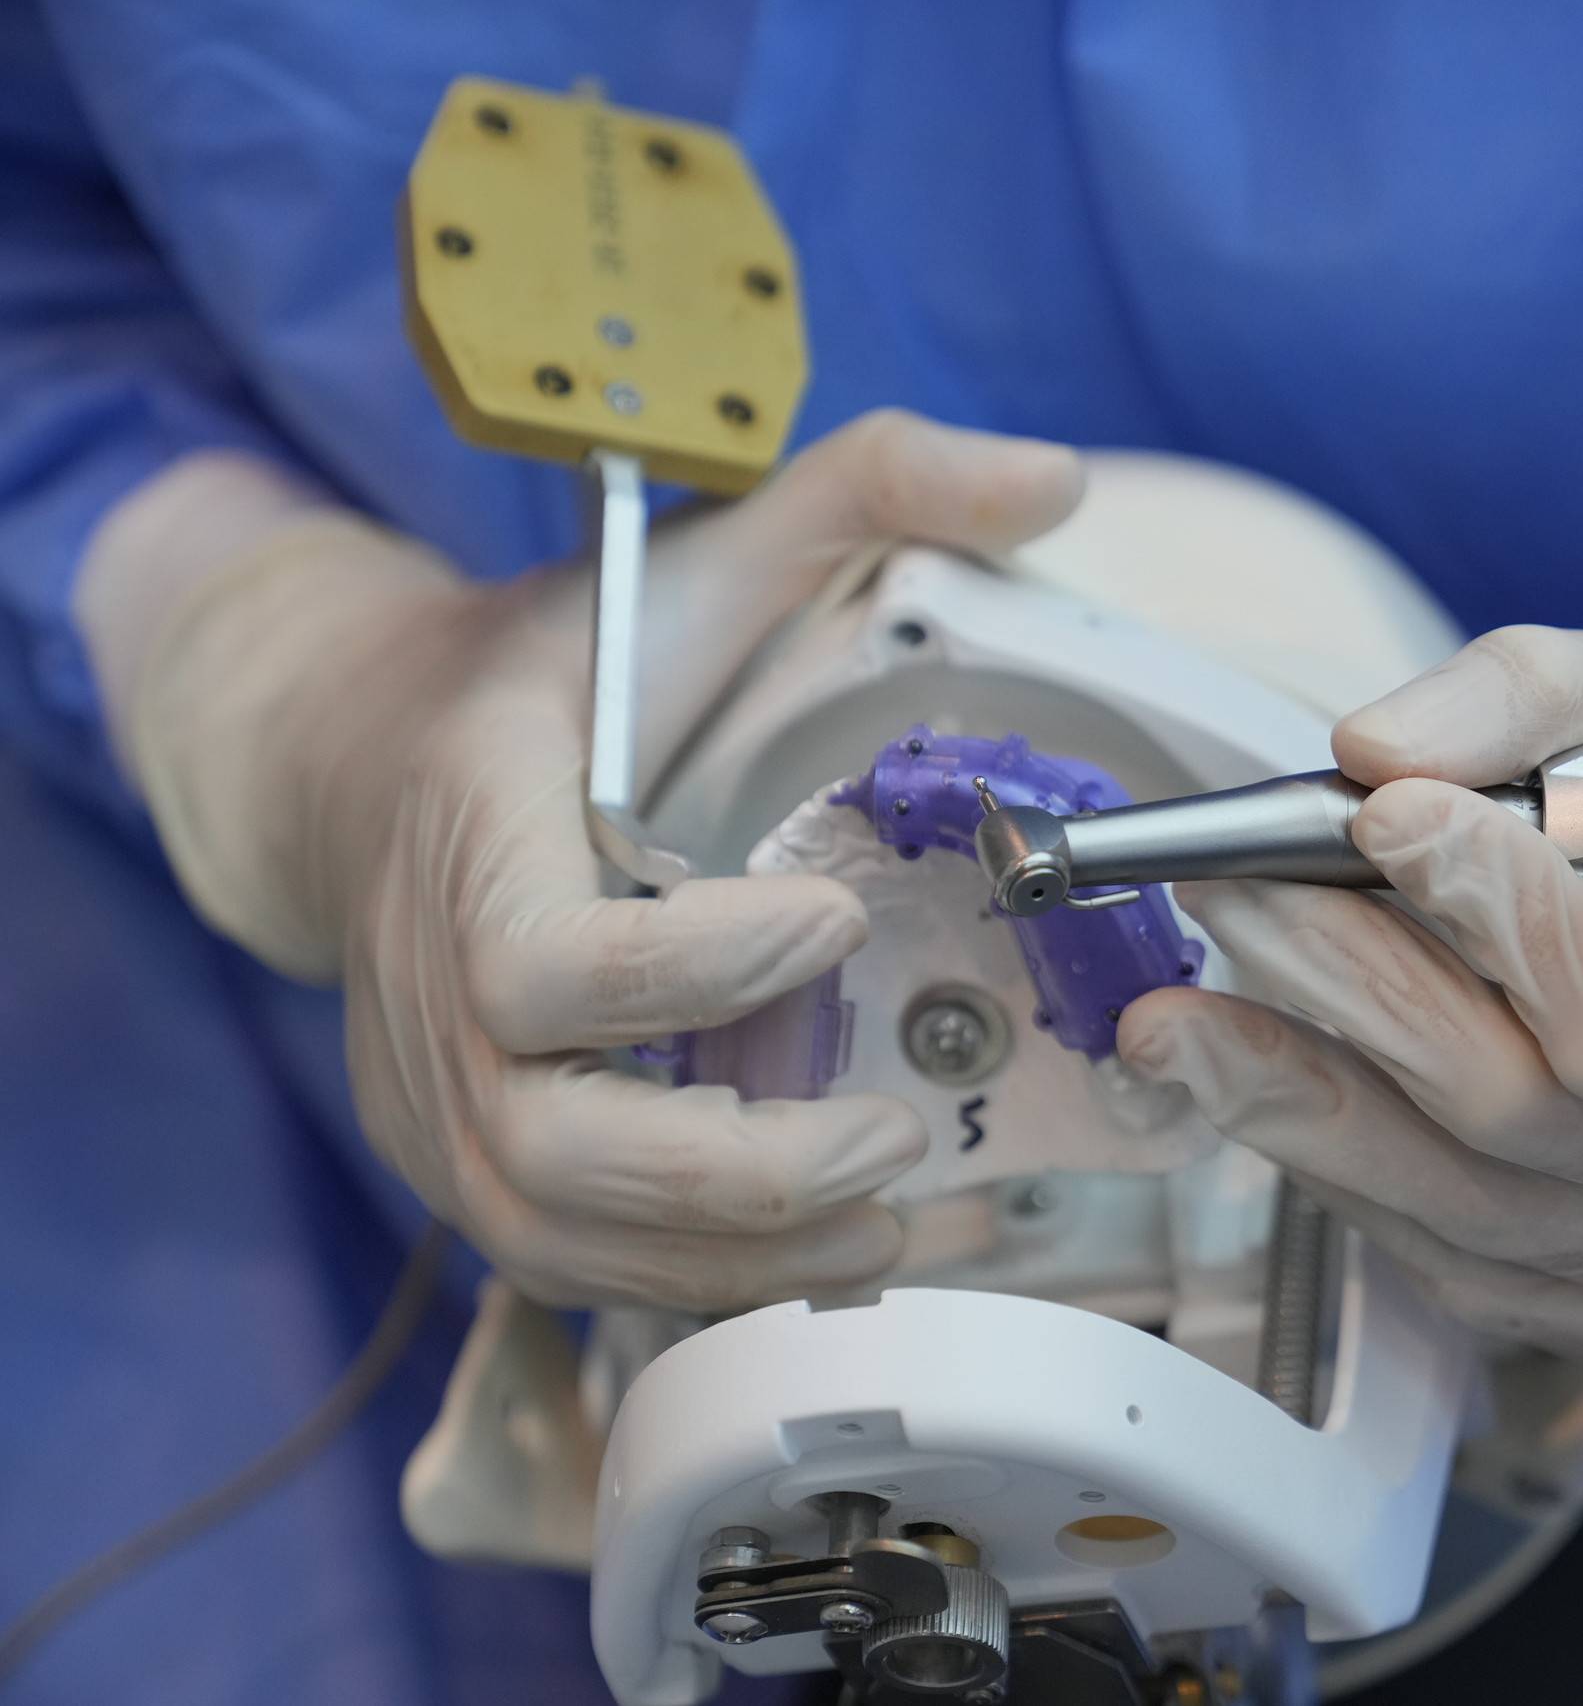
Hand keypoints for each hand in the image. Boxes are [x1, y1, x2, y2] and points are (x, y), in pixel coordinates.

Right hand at [98, 411, 1084, 1307]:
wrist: (364, 760)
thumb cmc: (554, 666)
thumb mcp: (693, 557)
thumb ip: (865, 484)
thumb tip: (1052, 475)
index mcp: (469, 840)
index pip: (544, 963)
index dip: (689, 972)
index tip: (832, 920)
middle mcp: (428, 995)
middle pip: (546, 1142)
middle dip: (733, 1168)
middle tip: (893, 1135)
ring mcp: (432, 1096)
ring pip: (555, 1229)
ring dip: (731, 1250)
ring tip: (889, 1220)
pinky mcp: (463, 1158)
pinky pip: (566, 1255)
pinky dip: (695, 1273)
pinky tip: (825, 1251)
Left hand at [1119, 627, 1582, 1388]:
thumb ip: (1537, 701)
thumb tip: (1374, 750)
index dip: (1503, 916)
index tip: (1384, 815)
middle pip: (1519, 1110)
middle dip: (1348, 984)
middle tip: (1229, 891)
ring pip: (1456, 1208)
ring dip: (1294, 1096)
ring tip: (1176, 1018)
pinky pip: (1451, 1261)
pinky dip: (1346, 1168)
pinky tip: (1268, 1093)